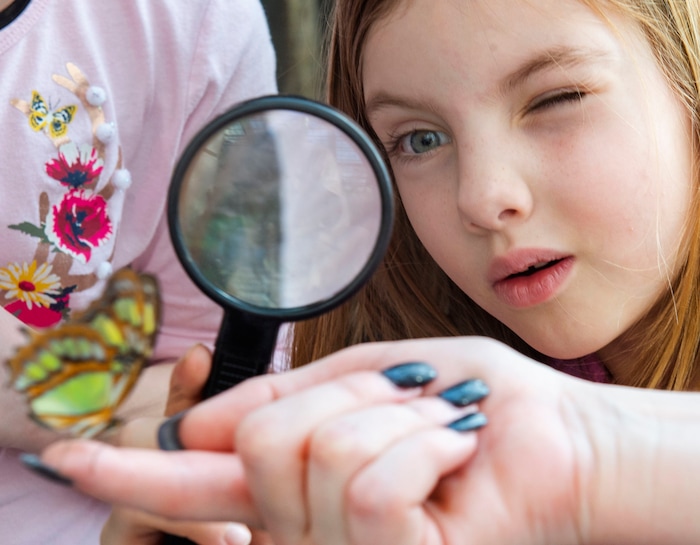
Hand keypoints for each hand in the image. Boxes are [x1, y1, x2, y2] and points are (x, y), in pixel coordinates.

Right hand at [34, 337, 665, 544]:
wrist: (552, 436)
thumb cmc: (466, 401)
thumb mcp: (364, 378)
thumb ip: (283, 400)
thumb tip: (198, 424)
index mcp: (298, 480)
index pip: (195, 482)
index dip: (129, 474)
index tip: (70, 459)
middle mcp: (308, 525)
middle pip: (261, 437)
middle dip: (341, 392)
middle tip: (402, 402)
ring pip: (315, 449)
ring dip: (391, 412)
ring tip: (438, 430)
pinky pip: (370, 481)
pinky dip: (422, 438)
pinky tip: (455, 451)